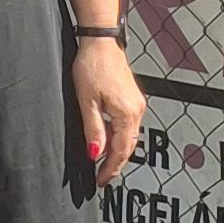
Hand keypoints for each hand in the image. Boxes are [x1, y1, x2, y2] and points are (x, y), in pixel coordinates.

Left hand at [72, 36, 144, 186]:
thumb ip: (93, 129)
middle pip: (128, 147)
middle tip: (102, 176)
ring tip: (102, 162)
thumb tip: (95, 154)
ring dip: (117, 151)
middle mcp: (136, 110)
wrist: (101, 41)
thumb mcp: (87, 101)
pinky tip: (108, 139)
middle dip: (115, 164)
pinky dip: (119, 137)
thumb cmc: (93, 65)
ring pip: (129, 137)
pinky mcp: (133, 98)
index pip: (120, 151)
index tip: (100, 180)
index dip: (109, 169)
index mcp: (127, 113)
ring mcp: (137, 104)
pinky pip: (129, 125)